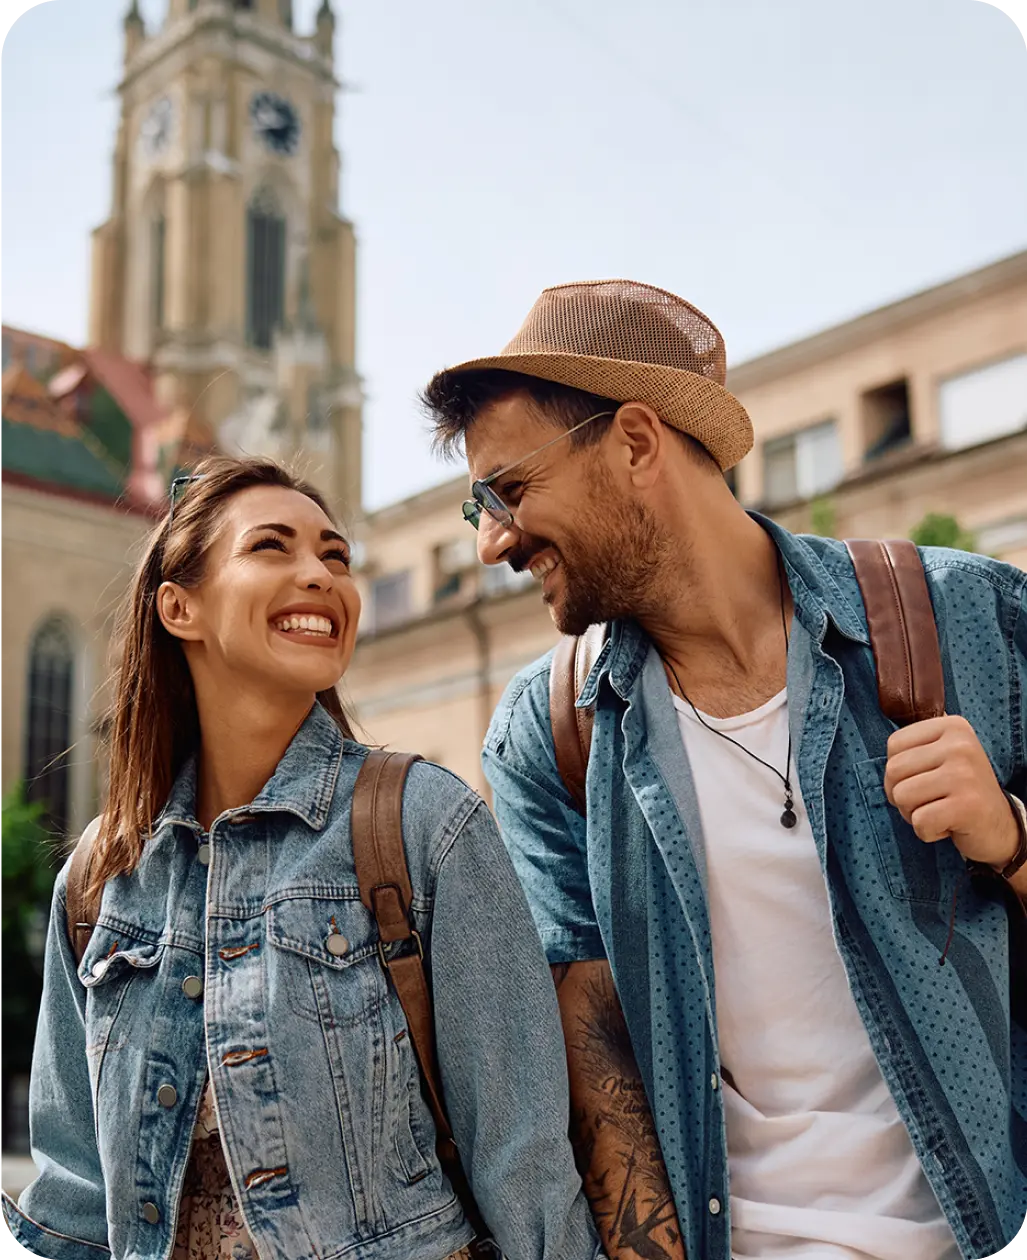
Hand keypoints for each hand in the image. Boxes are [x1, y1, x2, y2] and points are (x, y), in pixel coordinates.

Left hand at [884, 715, 1019, 870]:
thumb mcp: (945, 754)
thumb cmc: (961, 790)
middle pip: (893, 770)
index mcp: (953, 726)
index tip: (924, 779)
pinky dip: (928, 832)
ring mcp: (965, 775)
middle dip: (902, 794)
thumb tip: (889, 707)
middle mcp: (961, 746)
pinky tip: (949, 826)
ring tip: (939, 811)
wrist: (1000, 826)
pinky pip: (919, 822)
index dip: (897, 771)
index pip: (894, 744)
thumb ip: (919, 740)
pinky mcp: (967, 806)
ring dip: (913, 814)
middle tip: (930, 800)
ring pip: (901, 796)